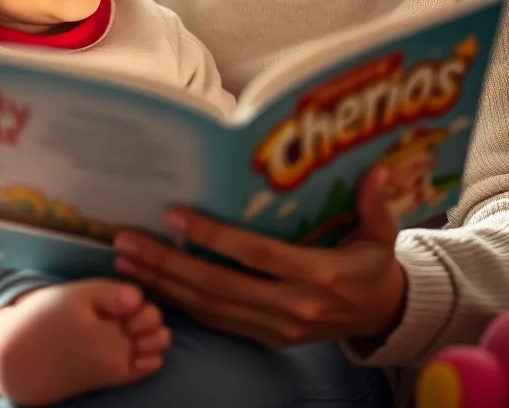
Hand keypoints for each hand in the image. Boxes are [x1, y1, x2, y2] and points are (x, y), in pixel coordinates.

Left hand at [112, 167, 406, 347]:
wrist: (383, 316)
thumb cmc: (375, 265)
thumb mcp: (382, 233)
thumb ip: (376, 203)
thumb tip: (376, 170)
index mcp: (318, 275)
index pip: (255, 255)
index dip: (213, 238)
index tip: (174, 215)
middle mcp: (292, 305)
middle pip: (218, 287)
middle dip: (167, 264)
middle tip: (125, 241)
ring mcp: (277, 327)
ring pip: (210, 308)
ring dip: (164, 285)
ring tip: (125, 262)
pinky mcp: (267, 338)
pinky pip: (218, 322)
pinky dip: (182, 304)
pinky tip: (154, 285)